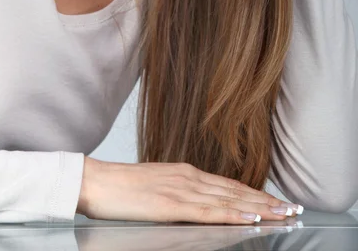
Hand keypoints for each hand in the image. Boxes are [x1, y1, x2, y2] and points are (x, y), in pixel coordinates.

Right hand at [77, 157, 301, 223]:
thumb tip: (198, 205)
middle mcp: (189, 177)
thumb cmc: (122, 188)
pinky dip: (233, 213)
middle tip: (293, 209)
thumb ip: (180, 193)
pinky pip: (208, 211)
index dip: (255, 194)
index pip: (229, 185)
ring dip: (259, 207)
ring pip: (229, 199)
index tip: (276, 201)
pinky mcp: (172, 204)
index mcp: (186, 174)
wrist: (97, 181)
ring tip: (283, 214)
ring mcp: (182, 189)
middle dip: (266, 201)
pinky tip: (249, 217)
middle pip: (236, 190)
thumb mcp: (157, 187)